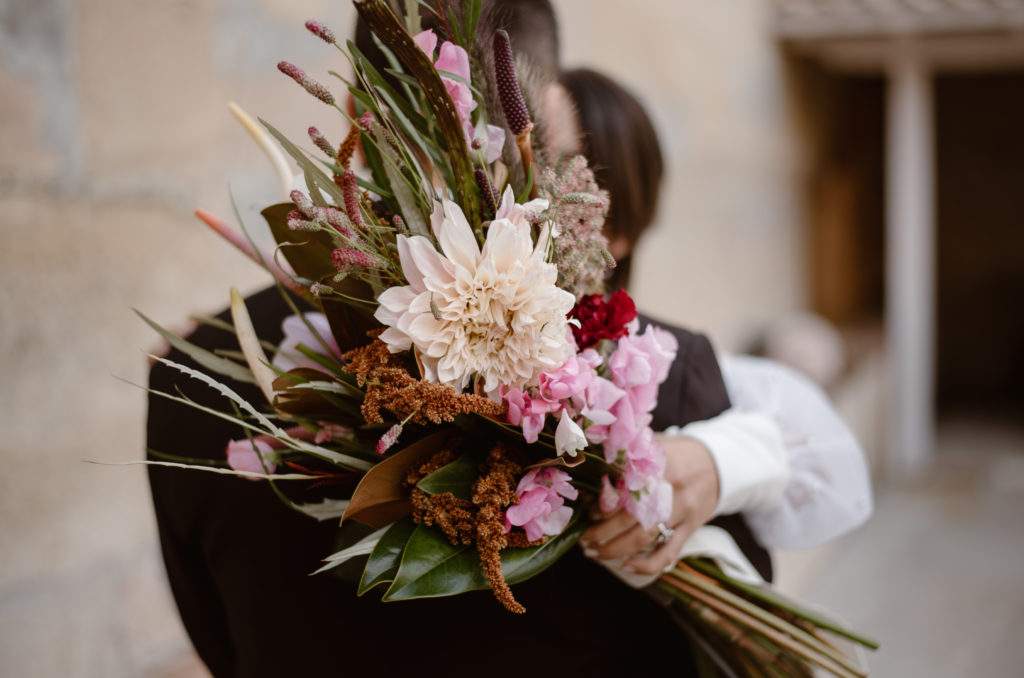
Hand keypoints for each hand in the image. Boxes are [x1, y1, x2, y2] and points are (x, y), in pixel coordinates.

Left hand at [580, 434, 719, 574]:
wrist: (719, 463)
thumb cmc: (678, 452)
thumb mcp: (654, 443)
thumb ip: (627, 451)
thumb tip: (590, 459)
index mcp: (656, 465)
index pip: (622, 488)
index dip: (601, 503)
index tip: (586, 510)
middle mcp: (668, 489)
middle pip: (628, 516)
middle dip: (601, 531)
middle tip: (583, 537)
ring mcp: (681, 510)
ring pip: (644, 536)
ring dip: (615, 548)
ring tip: (594, 553)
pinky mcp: (690, 527)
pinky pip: (669, 552)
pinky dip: (648, 564)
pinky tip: (627, 567)